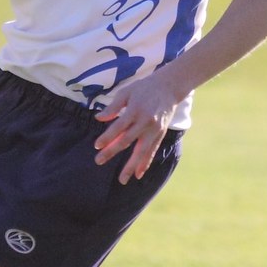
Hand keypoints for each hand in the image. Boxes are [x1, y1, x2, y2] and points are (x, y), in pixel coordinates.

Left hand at [93, 70, 185, 184]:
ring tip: (122, 179)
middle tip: (98, 161)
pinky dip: (145, 163)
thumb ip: (113, 106)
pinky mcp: (160, 134)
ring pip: (141, 151)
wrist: (169, 87)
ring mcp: (154, 129)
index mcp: (135, 110)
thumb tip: (99, 118)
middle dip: (112, 151)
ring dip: (130, 166)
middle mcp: (145, 121)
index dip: (107, 137)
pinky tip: (137, 174)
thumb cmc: (143, 88)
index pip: (118, 127)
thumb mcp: (126, 92)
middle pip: (126, 140)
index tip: (97, 146)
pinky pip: (151, 151)